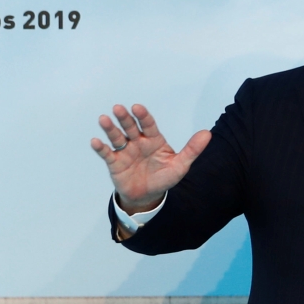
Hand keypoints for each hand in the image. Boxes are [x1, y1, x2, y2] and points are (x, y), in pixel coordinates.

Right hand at [90, 104, 210, 213]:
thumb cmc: (165, 177)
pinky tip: (96, 141)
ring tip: (104, 119)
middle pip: (130, 127)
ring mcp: (125, 151)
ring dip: (110, 129)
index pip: (148, 125)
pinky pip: (107, 154)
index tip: (137, 108)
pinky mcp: (115, 163)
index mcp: (154, 140)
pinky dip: (101, 148)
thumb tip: (207, 134)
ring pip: (117, 137)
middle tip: (118, 109)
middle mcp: (138, 142)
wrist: (149, 196)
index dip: (143, 116)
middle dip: (125, 118)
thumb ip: (192, 150)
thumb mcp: (180, 165)